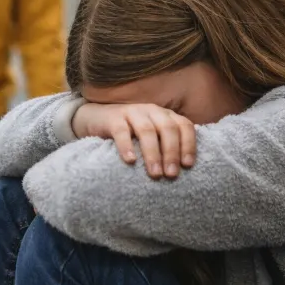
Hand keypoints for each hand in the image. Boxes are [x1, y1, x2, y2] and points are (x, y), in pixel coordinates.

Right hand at [72, 103, 195, 178]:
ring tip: (155, 173)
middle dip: (172, 153)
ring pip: (147, 131)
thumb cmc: (130, 132)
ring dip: (153, 153)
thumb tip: (185, 170)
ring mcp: (132, 112)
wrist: (96, 118)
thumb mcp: (152, 135)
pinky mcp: (113, 118)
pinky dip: (127, 146)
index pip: (184, 126)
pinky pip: (121, 132)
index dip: (188, 144)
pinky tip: (131, 161)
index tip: (187, 165)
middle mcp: (151, 110)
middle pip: (167, 128)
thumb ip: (166, 144)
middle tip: (171, 174)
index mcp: (165, 115)